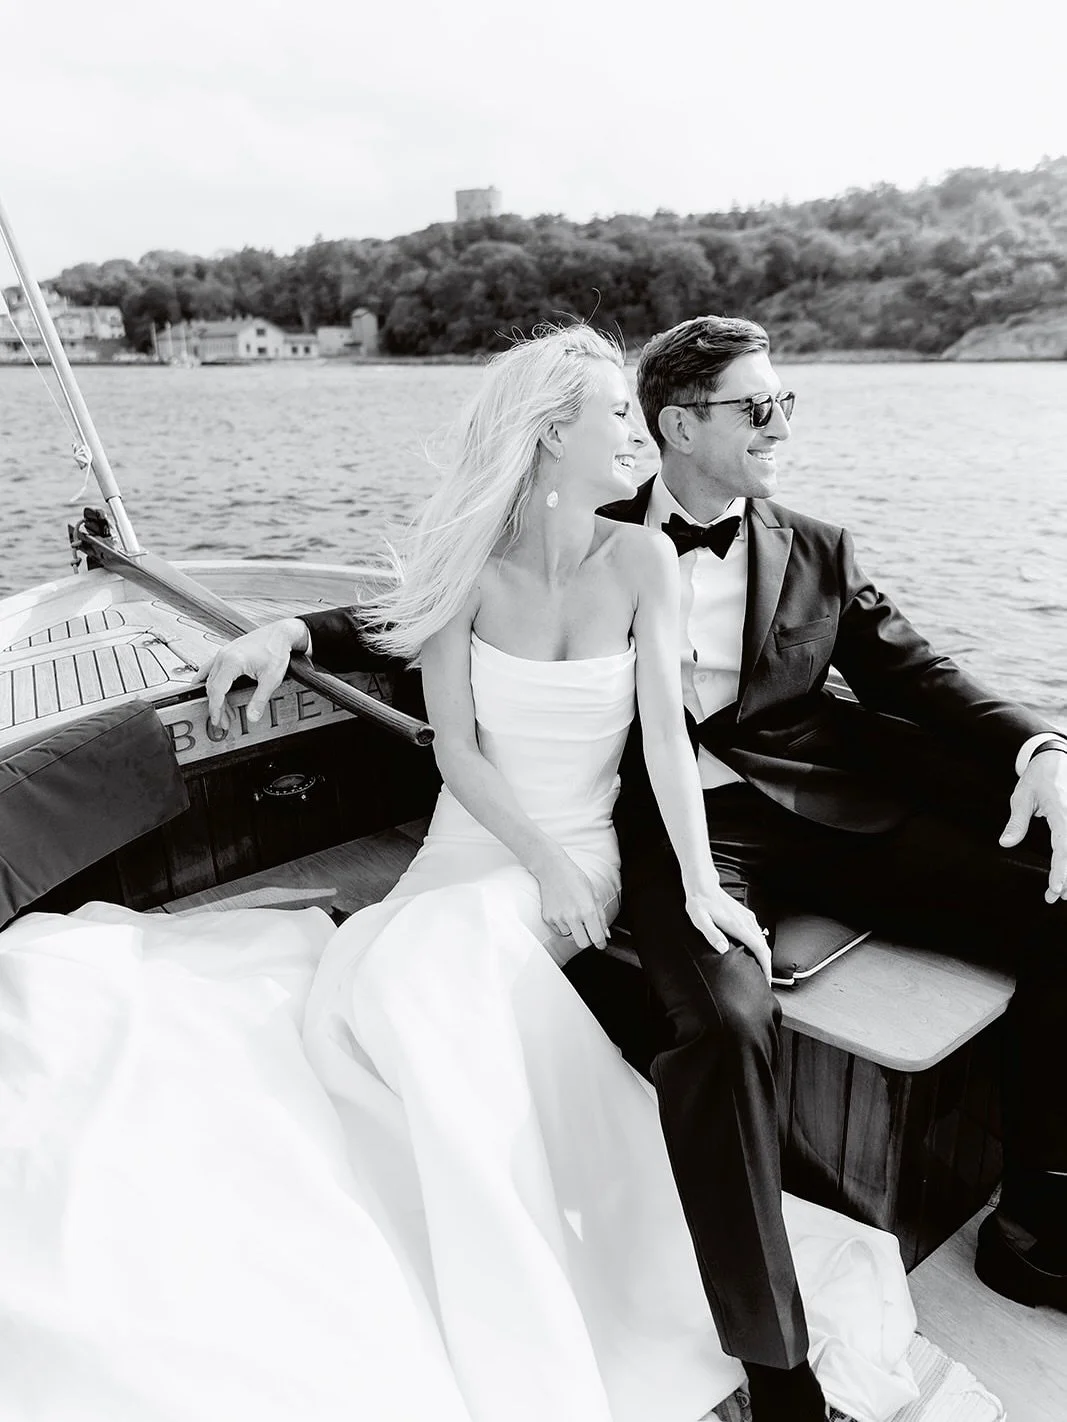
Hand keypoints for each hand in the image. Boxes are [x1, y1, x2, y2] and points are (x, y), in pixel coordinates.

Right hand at [194, 618, 308, 732]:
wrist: (280, 633)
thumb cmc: (276, 649)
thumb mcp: (272, 678)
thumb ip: (260, 699)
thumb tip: (253, 716)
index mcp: (232, 661)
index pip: (217, 690)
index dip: (216, 708)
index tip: (217, 720)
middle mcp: (224, 656)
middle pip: (212, 687)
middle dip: (217, 707)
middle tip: (224, 721)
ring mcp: (223, 653)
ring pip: (211, 679)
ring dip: (215, 697)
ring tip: (224, 711)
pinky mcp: (226, 652)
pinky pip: (210, 669)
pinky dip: (208, 681)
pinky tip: (207, 688)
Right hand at [535, 852, 609, 949]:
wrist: (552, 870)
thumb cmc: (575, 879)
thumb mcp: (594, 894)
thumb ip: (601, 916)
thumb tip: (605, 934)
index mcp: (587, 910)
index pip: (597, 938)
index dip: (601, 943)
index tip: (601, 944)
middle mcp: (573, 916)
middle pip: (582, 943)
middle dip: (587, 940)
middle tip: (588, 932)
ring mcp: (558, 918)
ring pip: (570, 937)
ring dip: (574, 930)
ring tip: (573, 914)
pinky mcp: (548, 918)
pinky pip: (559, 931)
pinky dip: (563, 926)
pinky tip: (564, 911)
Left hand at [686, 884, 772, 981]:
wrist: (703, 885)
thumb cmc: (700, 902)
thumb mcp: (700, 920)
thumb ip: (712, 934)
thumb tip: (723, 949)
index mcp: (738, 925)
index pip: (759, 948)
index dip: (765, 965)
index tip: (766, 978)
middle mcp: (746, 921)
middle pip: (764, 946)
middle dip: (767, 964)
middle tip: (765, 980)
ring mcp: (747, 917)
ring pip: (762, 940)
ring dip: (764, 956)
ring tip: (761, 970)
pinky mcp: (745, 915)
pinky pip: (758, 934)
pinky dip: (760, 946)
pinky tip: (754, 952)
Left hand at [1000, 746, 1066, 902]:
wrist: (1055, 756)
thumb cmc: (1038, 776)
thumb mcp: (1022, 796)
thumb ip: (1017, 821)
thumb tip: (1005, 843)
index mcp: (1062, 811)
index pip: (1064, 847)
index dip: (1062, 870)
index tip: (1057, 889)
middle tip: (1056, 897)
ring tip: (1063, 892)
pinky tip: (1066, 874)